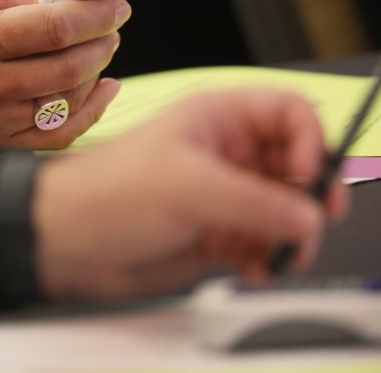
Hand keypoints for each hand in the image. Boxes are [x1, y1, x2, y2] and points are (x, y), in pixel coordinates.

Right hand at [0, 0, 129, 147]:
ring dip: (95, 74)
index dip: (93, 13)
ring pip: (65, 103)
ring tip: (102, 50)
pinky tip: (97, 94)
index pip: (53, 26)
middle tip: (112, 23)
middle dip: (101, 41)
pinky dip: (83, 115)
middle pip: (68, 66)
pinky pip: (49, 136)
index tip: (113, 3)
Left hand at [33, 89, 348, 300]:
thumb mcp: (186, 185)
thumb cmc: (106, 191)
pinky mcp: (217, 232)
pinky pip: (263, 242)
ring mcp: (223, 193)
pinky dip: (267, 257)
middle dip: (309, 196)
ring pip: (285, 208)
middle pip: (296, 164)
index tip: (312, 178)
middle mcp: (227, 152)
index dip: (312, 141)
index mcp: (218, 118)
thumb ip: (254, 201)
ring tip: (280, 255)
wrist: (67, 241)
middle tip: (313, 223)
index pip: (289, 113)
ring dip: (291, 234)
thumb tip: (308, 215)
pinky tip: (254, 268)